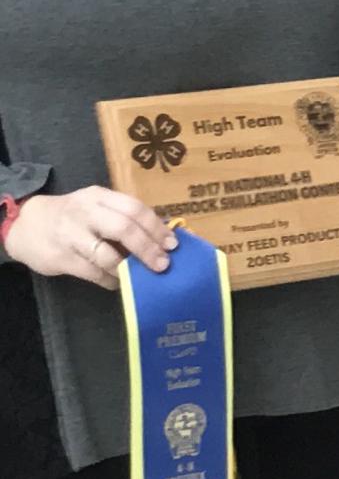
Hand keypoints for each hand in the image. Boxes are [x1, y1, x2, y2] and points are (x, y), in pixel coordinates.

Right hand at [5, 189, 175, 288]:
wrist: (25, 225)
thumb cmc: (73, 216)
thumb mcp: (96, 206)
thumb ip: (123, 216)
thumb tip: (162, 237)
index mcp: (99, 196)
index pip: (134, 208)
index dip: (156, 227)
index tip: (172, 244)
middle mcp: (85, 212)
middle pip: (124, 228)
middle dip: (148, 248)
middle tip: (163, 264)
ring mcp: (70, 235)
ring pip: (107, 254)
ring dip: (128, 268)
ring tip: (141, 276)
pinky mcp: (60, 257)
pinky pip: (92, 272)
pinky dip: (110, 279)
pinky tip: (118, 282)